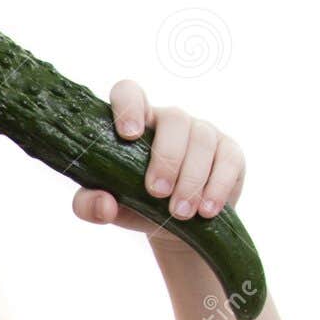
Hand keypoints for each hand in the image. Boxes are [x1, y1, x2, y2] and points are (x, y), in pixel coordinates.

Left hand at [72, 78, 246, 245]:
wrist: (174, 226)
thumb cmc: (135, 205)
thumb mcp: (108, 207)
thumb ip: (90, 205)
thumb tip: (104, 204)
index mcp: (136, 123)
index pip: (129, 93)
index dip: (129, 106)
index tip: (129, 134)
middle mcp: (170, 122)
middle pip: (174, 119)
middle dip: (167, 157)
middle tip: (157, 193)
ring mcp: (202, 132)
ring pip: (202, 140)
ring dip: (191, 179)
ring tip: (179, 212)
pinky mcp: (229, 151)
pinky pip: (229, 159)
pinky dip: (218, 186)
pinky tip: (207, 209)